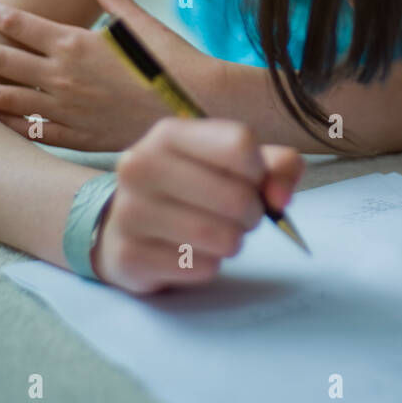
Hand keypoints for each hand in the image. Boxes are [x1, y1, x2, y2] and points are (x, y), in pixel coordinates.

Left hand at [0, 0, 200, 150]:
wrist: (195, 107)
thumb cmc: (169, 60)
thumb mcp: (136, 18)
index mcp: (73, 44)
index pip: (16, 22)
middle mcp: (60, 77)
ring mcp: (64, 110)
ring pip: (3, 99)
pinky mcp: (76, 135)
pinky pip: (29, 130)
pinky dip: (6, 122)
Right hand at [91, 119, 305, 293]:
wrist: (121, 223)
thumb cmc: (189, 187)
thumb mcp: (232, 163)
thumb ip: (276, 168)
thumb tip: (280, 198)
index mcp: (170, 134)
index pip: (239, 144)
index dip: (260, 170)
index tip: (253, 181)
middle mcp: (142, 166)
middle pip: (236, 196)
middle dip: (252, 214)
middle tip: (241, 217)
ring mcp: (130, 212)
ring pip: (220, 237)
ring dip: (233, 241)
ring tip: (218, 234)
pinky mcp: (129, 256)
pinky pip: (201, 268)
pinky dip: (209, 265)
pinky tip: (190, 253)